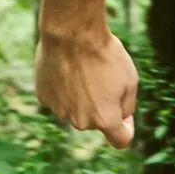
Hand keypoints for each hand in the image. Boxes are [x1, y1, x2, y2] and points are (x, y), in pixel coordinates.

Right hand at [35, 26, 137, 148]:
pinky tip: (66, 69)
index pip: (120, 140)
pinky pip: (59, 99)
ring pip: (76, 110)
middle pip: (96, 122)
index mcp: (105, 120)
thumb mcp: (130, 80)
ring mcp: (60, 111)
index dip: (126, 129)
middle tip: (103, 79)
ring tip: (83, 71)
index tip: (125, 116)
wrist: (72, 33)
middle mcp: (81, 121)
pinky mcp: (44, 98)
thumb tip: (120, 118)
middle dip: (102, 107)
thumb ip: (127, 106)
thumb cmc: (105, 55)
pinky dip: (63, 89)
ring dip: (81, 98)